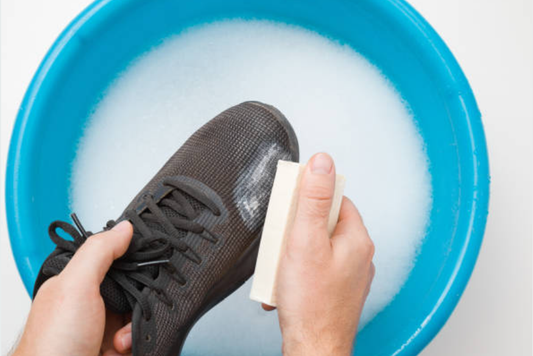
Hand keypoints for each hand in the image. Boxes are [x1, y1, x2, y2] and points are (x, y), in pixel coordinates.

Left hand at [13, 221, 134, 355]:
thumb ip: (99, 253)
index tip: (148, 255)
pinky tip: (122, 346)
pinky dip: (136, 340)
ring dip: (136, 321)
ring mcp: (102, 329)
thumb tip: (124, 228)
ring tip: (120, 334)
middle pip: (131, 286)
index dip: (130, 257)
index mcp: (76, 284)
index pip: (111, 259)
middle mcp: (90, 305)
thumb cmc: (51, 347)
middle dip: (139, 294)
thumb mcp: (75, 287)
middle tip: (134, 300)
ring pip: (138, 312)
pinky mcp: (114, 350)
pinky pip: (140, 336)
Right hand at [264, 153, 374, 355]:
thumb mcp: (305, 240)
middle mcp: (358, 255)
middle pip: (324, 224)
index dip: (311, 199)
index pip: (336, 200)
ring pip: (318, 247)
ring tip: (282, 265)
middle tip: (284, 241)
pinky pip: (317, 268)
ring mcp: (349, 275)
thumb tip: (323, 163)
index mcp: (356, 238)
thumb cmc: (312, 303)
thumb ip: (313, 199)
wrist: (313, 347)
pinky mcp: (337, 290)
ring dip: (295, 252)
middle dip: (298, 230)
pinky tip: (287, 282)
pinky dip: (299, 271)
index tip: (293, 205)